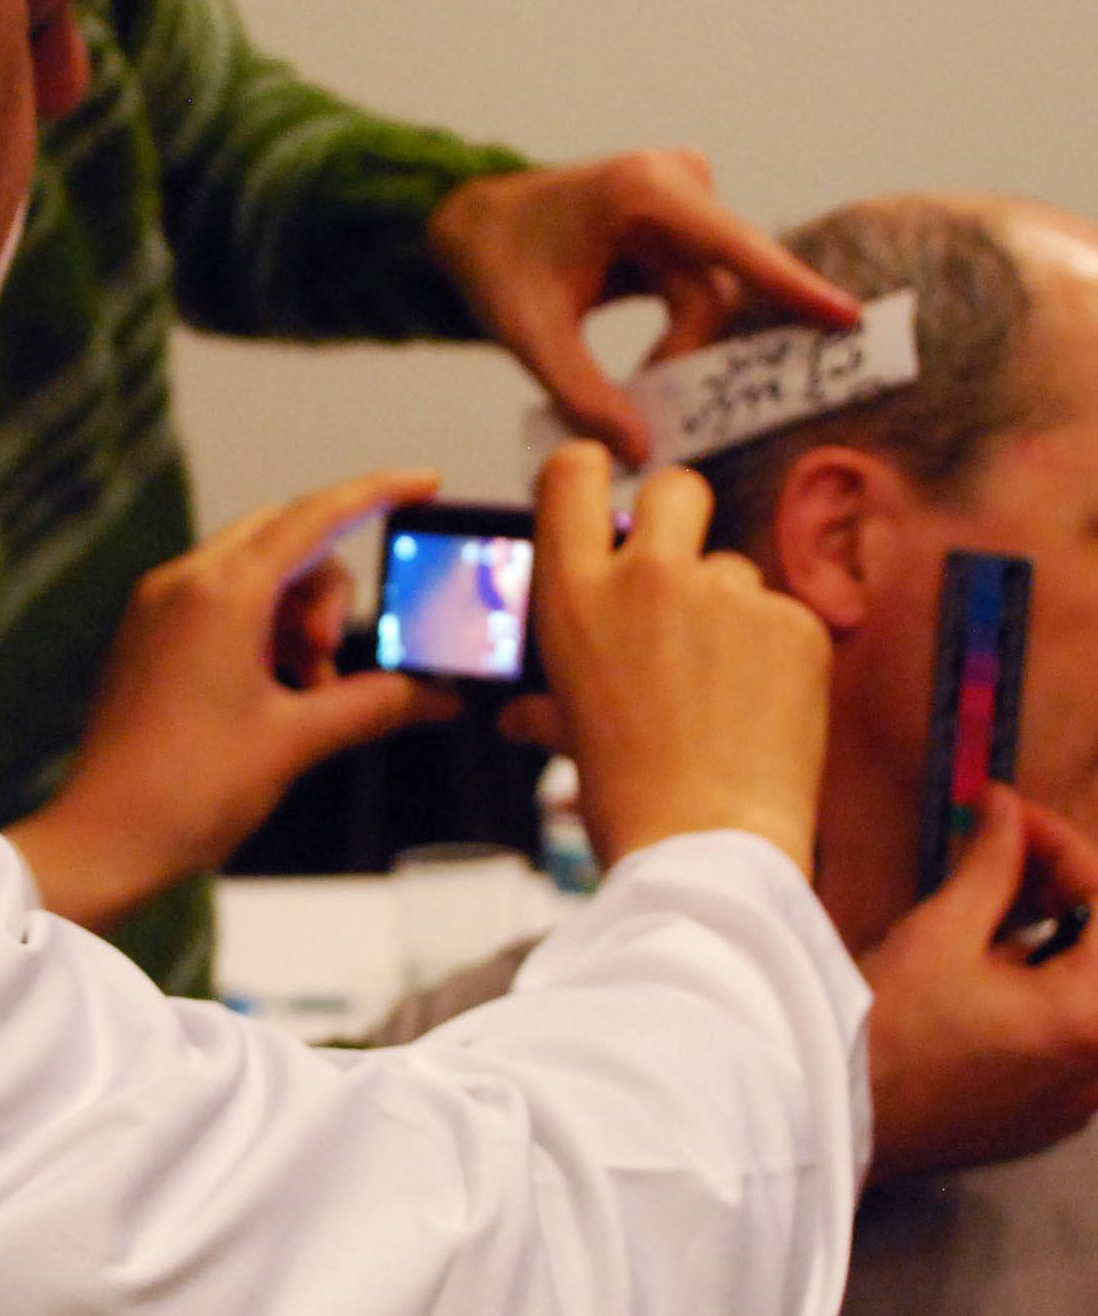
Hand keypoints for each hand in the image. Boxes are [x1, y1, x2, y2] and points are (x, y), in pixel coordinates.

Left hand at [6, 469, 458, 929]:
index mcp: (220, 594)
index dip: (376, 492)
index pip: (314, 516)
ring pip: (256, 577)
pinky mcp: (150, 639)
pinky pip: (223, 608)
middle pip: (285, 541)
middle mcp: (183, 584)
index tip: (425, 483)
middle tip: (331, 662)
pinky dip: (263, 636)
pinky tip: (275, 696)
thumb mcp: (297, 740)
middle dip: (328, 593)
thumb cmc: (189, 791)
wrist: (104, 841)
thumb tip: (440, 694)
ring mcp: (159, 609)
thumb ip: (376, 703)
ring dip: (297, 622)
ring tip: (305, 696)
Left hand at [429, 149, 864, 464]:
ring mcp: (685, 199)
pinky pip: (701, 289)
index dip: (792, 286)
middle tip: (656, 414)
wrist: (473, 224)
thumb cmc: (495, 266)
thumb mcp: (528, 335)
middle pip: (714, 290)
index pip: (732, 247)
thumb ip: (581, 394)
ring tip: (634, 389)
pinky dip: (682, 335)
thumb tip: (643, 450)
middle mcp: (676, 182)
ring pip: (709, 297)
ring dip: (679, 349)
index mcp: (642, 190)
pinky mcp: (684, 224)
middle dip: (689, 355)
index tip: (847, 318)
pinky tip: (661, 370)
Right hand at [532, 441, 828, 872]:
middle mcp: (649, 577)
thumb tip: (521, 714)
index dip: (589, 472)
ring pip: (733, 567)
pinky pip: (781, 613)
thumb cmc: (627, 794)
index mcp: (575, 594)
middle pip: (676, 486)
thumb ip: (547, 701)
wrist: (706, 843)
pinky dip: (773, 651)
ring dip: (728, 609)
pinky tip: (757, 706)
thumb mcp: (567, 731)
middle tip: (679, 572)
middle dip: (680, 517)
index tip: (601, 491)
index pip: (573, 473)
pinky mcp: (794, 622)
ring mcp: (727, 595)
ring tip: (718, 686)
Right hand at [862, 788, 1097, 1180]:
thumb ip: (991, 865)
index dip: (1061, 845)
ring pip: (1089, 998)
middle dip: (1064, 892)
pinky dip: (1047, 996)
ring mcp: (1080, 1099)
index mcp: (1090, 1016)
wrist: (830, 1118)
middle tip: (1008, 854)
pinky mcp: (1051, 1118)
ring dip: (1057, 943)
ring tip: (992, 911)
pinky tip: (990, 976)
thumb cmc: (883, 1028)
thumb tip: (1005, 807)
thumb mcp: (938, 933)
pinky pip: (1072, 1042)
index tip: (1012, 813)